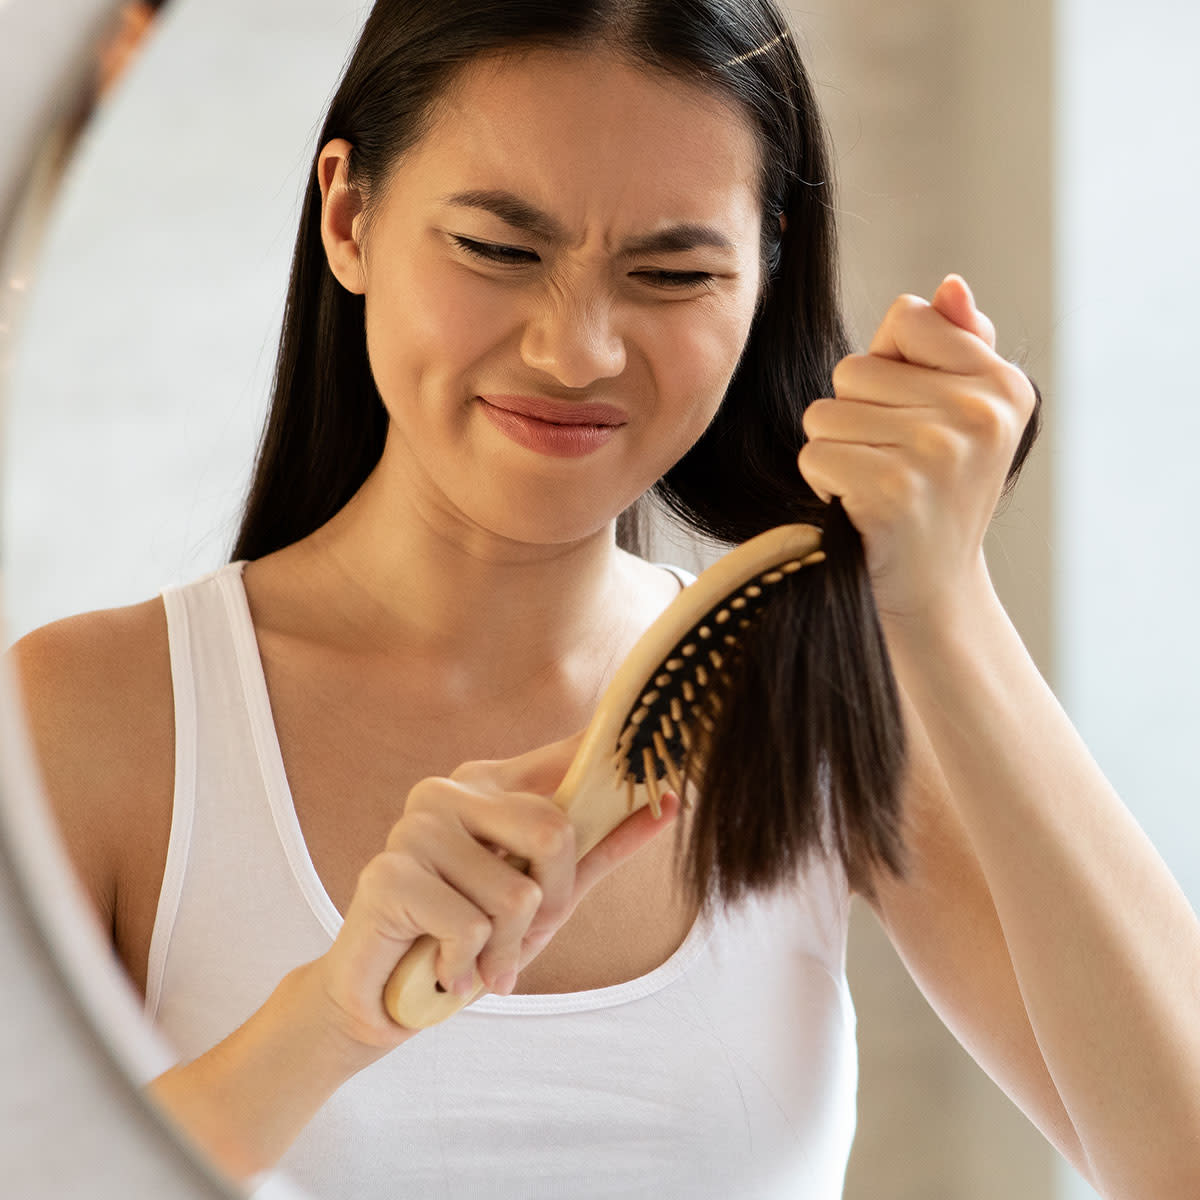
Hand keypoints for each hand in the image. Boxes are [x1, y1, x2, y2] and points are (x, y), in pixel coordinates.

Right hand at [302, 731, 680, 1054]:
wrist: (384, 1000)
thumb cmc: (469, 939)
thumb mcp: (547, 897)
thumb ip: (598, 849)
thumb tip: (668, 803)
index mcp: (486, 784)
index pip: (564, 757)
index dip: (607, 758)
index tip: (661, 765)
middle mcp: (447, 792)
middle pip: (553, 831)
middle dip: (548, 904)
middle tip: (515, 934)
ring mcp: (413, 828)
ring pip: (516, 895)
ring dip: (502, 950)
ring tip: (470, 957)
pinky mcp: (388, 874)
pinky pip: (472, 928)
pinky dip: (465, 968)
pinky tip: (440, 968)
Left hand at [798, 274, 1035, 624]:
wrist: (931, 591)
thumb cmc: (935, 494)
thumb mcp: (964, 418)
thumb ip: (958, 345)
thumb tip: (948, 287)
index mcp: (1002, 383)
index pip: (906, 317)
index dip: (888, 368)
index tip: (911, 419)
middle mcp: (980, 413)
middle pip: (854, 368)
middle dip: (854, 416)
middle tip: (890, 464)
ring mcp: (939, 452)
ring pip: (827, 413)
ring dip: (835, 452)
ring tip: (875, 487)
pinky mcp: (894, 491)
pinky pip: (815, 455)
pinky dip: (823, 484)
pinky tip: (859, 510)